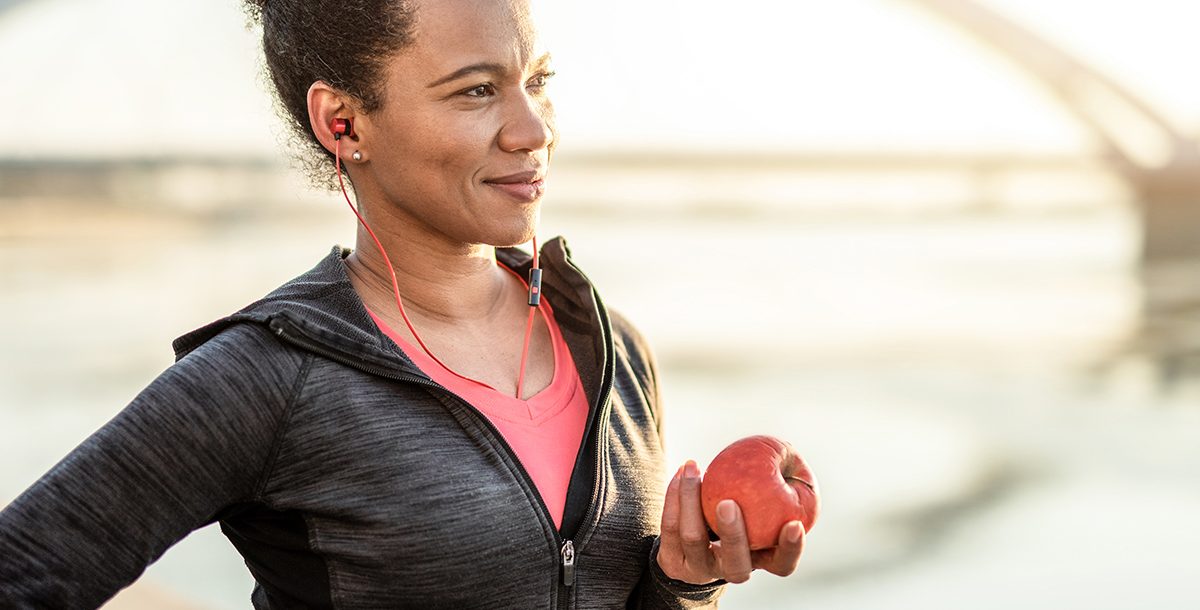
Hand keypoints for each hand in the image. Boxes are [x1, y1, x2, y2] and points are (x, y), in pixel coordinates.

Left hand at [657, 460, 804, 583]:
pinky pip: (670, 526)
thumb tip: (786, 454)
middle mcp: (731, 570)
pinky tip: (681, 472)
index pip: (782, 564)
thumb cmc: (742, 511)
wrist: (692, 545)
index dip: (791, 549)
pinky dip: (675, 496)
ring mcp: (699, 569)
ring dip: (691, 499)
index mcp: (761, 560)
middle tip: (727, 503)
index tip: (795, 524)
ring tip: (693, 467)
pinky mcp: (672, 562)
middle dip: (732, 534)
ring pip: (693, 539)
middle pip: (735, 563)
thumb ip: (777, 485)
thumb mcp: (761, 504)